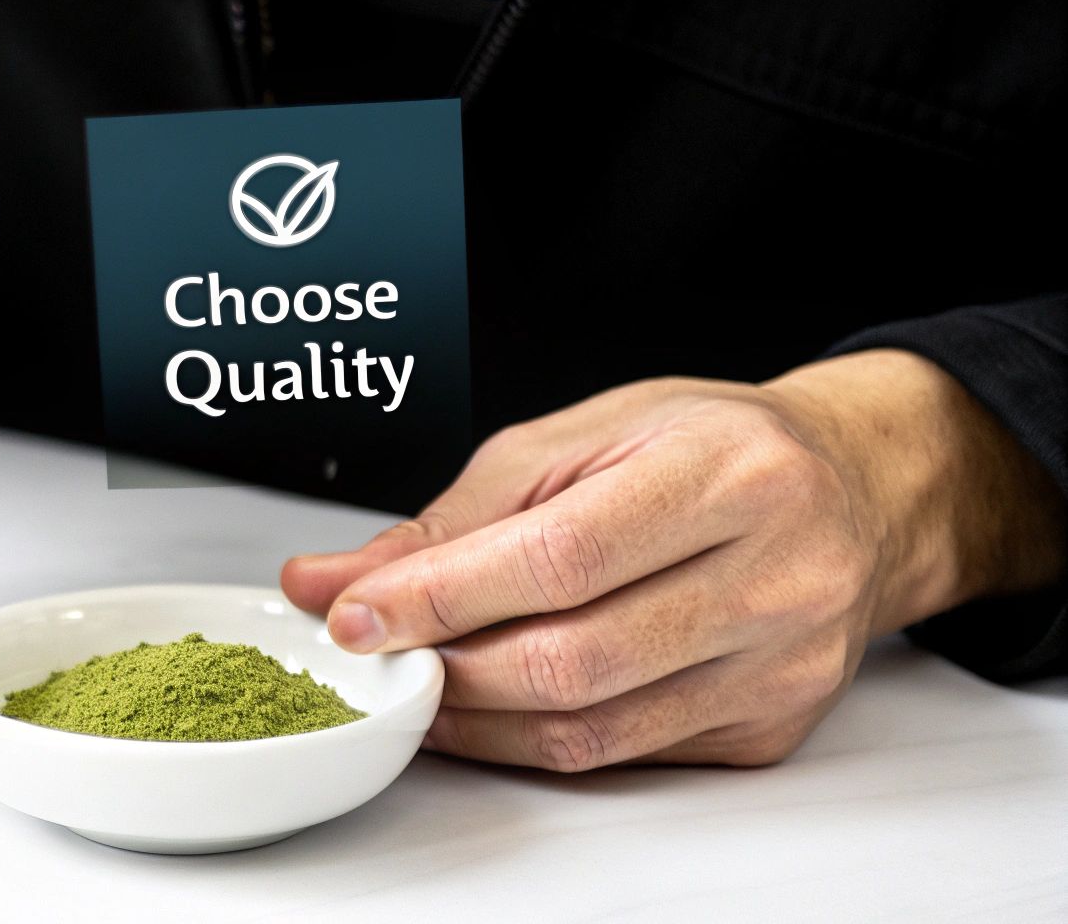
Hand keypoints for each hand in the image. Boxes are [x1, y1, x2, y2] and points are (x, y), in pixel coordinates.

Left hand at [282, 351, 1065, 769]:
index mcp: (727, 473)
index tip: (357, 613)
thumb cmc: (713, 448)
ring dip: (478, 717)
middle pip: (574, 658)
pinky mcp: (769, 725)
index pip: (559, 556)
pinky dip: (536, 740)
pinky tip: (493, 707)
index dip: (442, 596)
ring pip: (594, 726)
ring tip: (423, 680)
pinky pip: (625, 752)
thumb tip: (339, 580)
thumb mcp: (582, 438)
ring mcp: (780, 663)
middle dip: (449, 665)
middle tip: (381, 651)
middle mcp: (774, 573)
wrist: (853, 491)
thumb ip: (459, 514)